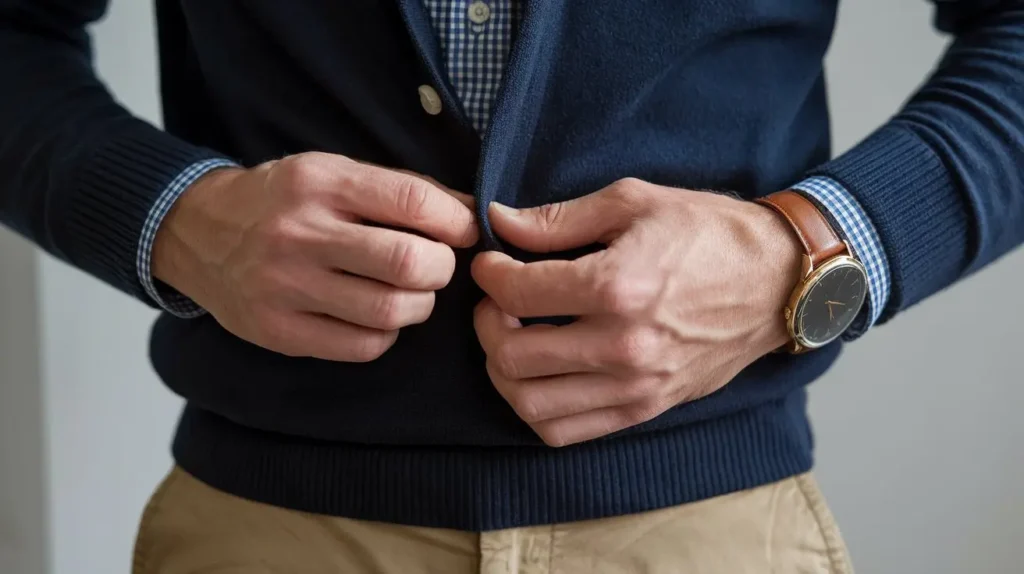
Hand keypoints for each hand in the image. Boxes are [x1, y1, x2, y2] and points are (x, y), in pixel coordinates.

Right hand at [153, 152, 477, 361]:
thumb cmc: (283, 201)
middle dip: (442, 268)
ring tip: (409, 292)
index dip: (457, 222)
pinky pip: (362, 346)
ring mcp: (284, 286)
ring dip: (418, 305)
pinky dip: (386, 334)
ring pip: (390, 311)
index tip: (465, 231)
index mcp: (320, 183)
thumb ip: (400, 191)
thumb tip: (472, 215)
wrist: (197, 232)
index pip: (413, 202)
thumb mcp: (333, 173)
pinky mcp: (278, 330)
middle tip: (435, 266)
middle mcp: (300, 233)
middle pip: (408, 262)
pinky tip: (375, 316)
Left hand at [471, 178, 802, 445]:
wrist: (778, 281)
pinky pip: (567, 432)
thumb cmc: (709, 233)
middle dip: (486, 325)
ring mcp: (636, 386)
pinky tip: (541, 375)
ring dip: (504, 373)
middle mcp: (623, 346)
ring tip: (514, 339)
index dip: (489, 274)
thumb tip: (499, 222)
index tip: (492, 262)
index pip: (516, 294)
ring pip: (531, 404)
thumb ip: (558, 218)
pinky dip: (537, 409)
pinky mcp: (646, 409)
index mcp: (618, 287)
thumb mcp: (633, 202)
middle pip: (512, 357)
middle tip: (497, 302)